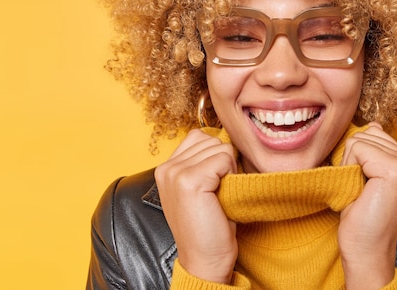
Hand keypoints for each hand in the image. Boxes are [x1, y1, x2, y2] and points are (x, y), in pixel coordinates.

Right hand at [154, 129, 237, 283]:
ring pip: (220, 147)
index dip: (215, 156)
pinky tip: (220, 197)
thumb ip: (203, 161)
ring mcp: (175, 173)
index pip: (199, 136)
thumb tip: (226, 136)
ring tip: (218, 195)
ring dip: (228, 169)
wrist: (205, 260)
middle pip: (211, 140)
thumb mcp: (201, 188)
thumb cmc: (209, 226)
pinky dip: (231, 175)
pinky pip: (225, 158)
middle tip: (217, 192)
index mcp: (166, 168)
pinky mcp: (189, 180)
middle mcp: (166, 167)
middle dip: (223, 162)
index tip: (213, 184)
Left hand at [338, 123, 396, 288]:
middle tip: (362, 190)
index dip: (357, 157)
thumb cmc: (364, 218)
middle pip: (365, 134)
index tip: (365, 185)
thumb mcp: (369, 176)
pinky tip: (361, 192)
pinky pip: (357, 149)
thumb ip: (374, 150)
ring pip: (359, 140)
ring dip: (351, 165)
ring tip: (362, 191)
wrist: (368, 249)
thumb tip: (372, 124)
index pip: (372, 132)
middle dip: (353, 160)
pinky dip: (350, 169)